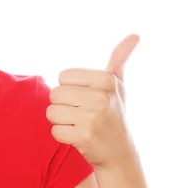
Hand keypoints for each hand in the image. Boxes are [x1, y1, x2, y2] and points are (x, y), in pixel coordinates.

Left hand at [46, 34, 140, 169]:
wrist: (120, 152)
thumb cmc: (113, 113)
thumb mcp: (118, 85)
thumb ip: (120, 59)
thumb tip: (135, 35)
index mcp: (106, 80)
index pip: (63, 76)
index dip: (69, 88)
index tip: (86, 97)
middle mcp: (101, 97)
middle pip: (54, 94)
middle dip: (63, 105)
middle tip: (82, 113)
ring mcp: (93, 118)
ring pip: (51, 112)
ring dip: (61, 121)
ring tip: (80, 124)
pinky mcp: (84, 137)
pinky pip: (54, 131)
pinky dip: (62, 135)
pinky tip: (79, 137)